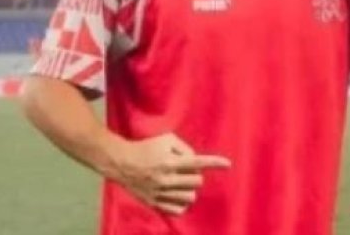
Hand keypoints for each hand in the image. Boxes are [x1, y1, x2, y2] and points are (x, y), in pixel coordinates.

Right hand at [105, 133, 230, 215]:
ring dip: (190, 189)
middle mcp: (166, 178)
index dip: (215, 163)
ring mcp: (159, 192)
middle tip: (187, 171)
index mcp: (170, 161)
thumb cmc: (146, 147)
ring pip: (190, 197)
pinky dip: (182, 203)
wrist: (121, 162)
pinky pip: (177, 210)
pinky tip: (177, 194)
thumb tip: (196, 161)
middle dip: (196, 175)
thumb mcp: (166, 139)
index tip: (228, 164)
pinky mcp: (153, 203)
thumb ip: (185, 148)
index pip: (198, 162)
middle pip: (197, 182)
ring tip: (182, 182)